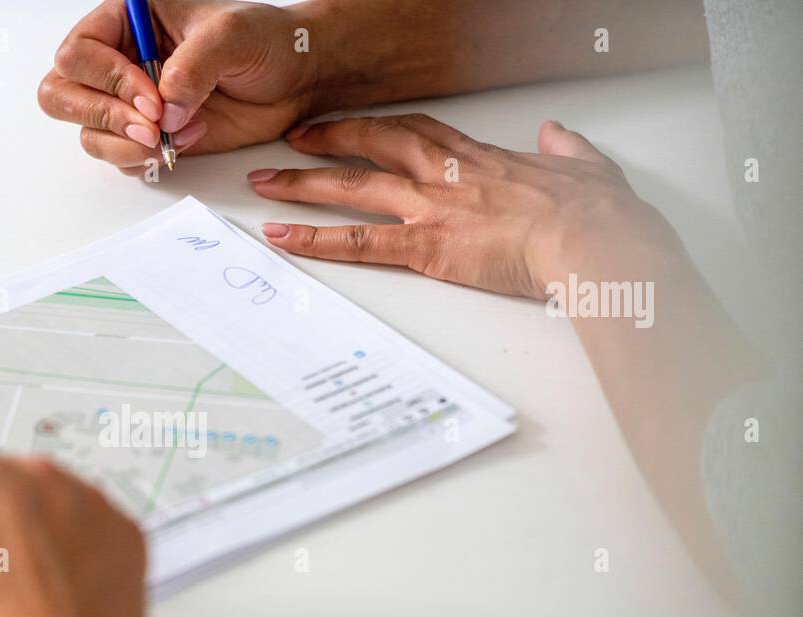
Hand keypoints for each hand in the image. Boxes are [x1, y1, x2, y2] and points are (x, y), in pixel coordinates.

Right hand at [39, 0, 318, 174]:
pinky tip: (182, 144)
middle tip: (150, 129)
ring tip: (172, 138)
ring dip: (125, 145)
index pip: (78, 53)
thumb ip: (194, 64)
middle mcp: (118, 57)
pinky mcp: (147, 133)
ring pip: (89, 132)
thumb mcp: (233, 35)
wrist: (296, 79)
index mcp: (126, 17)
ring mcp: (129, 100)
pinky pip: (118, 156)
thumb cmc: (267, 40)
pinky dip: (142, 160)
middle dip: (102, 117)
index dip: (109, 81)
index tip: (154, 99)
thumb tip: (163, 108)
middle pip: (62, 93)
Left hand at [249, 115, 680, 297]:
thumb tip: (558, 135)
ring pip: (352, 188)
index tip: (359, 124)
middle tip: (294, 140)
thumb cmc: (595, 215)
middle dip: (330, 140)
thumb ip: (566, 150)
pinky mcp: (425, 247)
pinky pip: (356, 243)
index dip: (382, 126)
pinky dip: (315, 240)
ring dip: (303, 184)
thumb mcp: (586, 168)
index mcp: (481, 159)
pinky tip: (283, 238)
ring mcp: (431, 209)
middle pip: (374, 145)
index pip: (419, 132)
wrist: (594, 241)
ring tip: (264, 184)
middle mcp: (446, 176)